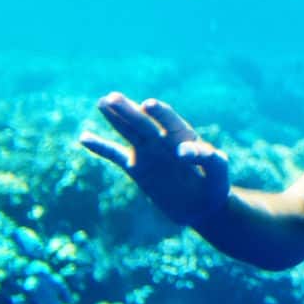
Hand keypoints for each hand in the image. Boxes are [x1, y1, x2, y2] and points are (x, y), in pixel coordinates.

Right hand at [79, 93, 231, 227]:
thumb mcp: (219, 172)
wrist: (202, 206)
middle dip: (130, 111)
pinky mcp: (137, 168)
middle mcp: (163, 140)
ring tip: (103, 102)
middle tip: (113, 97)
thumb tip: (183, 151)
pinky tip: (84, 137)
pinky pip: (115, 155)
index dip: (160, 113)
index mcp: (184, 137)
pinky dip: (101, 147)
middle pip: (144, 122)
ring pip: (129, 131)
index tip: (148, 104)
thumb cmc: (216, 185)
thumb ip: (208, 158)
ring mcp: (148, 153)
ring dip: (116, 118)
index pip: (170, 121)